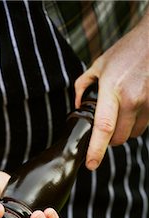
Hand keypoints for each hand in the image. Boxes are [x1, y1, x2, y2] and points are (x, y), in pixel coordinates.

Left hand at [75, 10, 148, 169]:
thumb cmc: (126, 51)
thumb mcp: (99, 65)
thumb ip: (83, 86)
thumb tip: (77, 106)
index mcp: (112, 89)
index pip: (104, 127)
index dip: (96, 149)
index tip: (91, 164)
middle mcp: (132, 99)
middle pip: (118, 139)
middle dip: (109, 141)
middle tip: (103, 131)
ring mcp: (147, 103)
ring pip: (132, 135)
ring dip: (123, 132)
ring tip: (119, 114)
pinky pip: (143, 126)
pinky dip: (135, 125)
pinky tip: (131, 110)